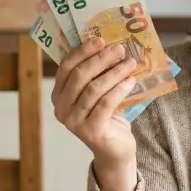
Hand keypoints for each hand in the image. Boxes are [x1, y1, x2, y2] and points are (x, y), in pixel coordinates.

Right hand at [51, 37, 139, 190]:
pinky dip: (120, 89)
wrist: (115, 150)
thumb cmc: (107, 117)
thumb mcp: (98, 94)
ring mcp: (74, 122)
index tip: (101, 39)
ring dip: (114, 72)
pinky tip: (131, 81)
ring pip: (94, 89)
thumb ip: (97, 75)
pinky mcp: (90, 131)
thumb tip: (111, 45)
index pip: (66, 67)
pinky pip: (106, 104)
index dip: (83, 51)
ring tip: (131, 63)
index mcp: (58, 95)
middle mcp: (61, 109)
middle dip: (101, 59)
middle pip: (79, 76)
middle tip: (120, 49)